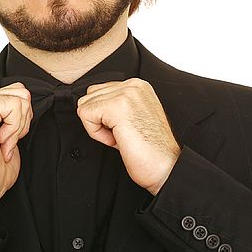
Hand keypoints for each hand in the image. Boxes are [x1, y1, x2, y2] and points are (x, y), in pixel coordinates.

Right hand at [0, 82, 32, 220]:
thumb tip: (26, 98)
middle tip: (4, 141)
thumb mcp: (8, 132)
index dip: (21, 119)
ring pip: (21, 98)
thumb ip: (13, 111)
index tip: (5, 140)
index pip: (18, 92)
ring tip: (0, 142)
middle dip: (22, 121)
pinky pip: (15, 107)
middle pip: (22, 92)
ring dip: (17, 127)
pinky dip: (13, 130)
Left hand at [76, 78, 180, 194]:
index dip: (104, 116)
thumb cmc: (152, 149)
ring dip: (98, 127)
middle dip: (100, 119)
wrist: (165, 166)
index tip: (124, 129)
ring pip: (85, 105)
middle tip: (122, 134)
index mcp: (138, 86)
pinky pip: (85, 114)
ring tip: (121, 136)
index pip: (99, 91)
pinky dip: (96, 133)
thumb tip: (91, 106)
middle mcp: (133, 85)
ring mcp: (126, 93)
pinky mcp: (117, 106)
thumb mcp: (133, 117)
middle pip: (90, 96)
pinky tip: (117, 139)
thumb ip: (116, 105)